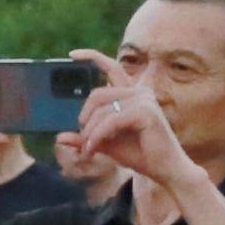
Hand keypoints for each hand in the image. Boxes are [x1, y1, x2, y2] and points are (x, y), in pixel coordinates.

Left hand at [77, 60, 197, 196]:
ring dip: (90, 132)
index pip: (111, 68)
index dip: (92, 57)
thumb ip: (86, 137)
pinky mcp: (146, 112)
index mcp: (132, 93)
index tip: (72, 55)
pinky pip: (110, 121)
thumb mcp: (106, 143)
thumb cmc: (139, 154)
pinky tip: (93, 150)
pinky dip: (97, 136)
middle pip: (97, 94)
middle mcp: (139, 92)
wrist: (164, 169)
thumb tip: (60, 137)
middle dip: (85, 118)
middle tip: (83, 140)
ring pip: (102, 110)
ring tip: (88, 149)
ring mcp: (144, 100)